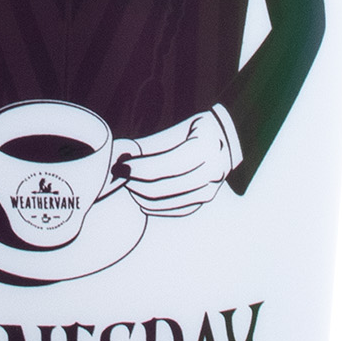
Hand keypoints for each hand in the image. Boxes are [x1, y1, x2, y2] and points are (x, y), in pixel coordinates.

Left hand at [121, 112, 235, 217]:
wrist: (224, 140)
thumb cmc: (194, 131)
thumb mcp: (174, 132)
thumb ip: (147, 147)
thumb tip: (118, 156)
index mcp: (206, 146)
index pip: (165, 165)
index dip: (139, 168)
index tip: (119, 166)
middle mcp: (212, 171)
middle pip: (163, 187)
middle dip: (135, 182)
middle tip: (119, 174)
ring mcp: (210, 188)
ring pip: (166, 201)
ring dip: (141, 194)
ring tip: (129, 182)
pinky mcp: (205, 200)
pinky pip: (175, 209)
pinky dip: (154, 206)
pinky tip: (141, 197)